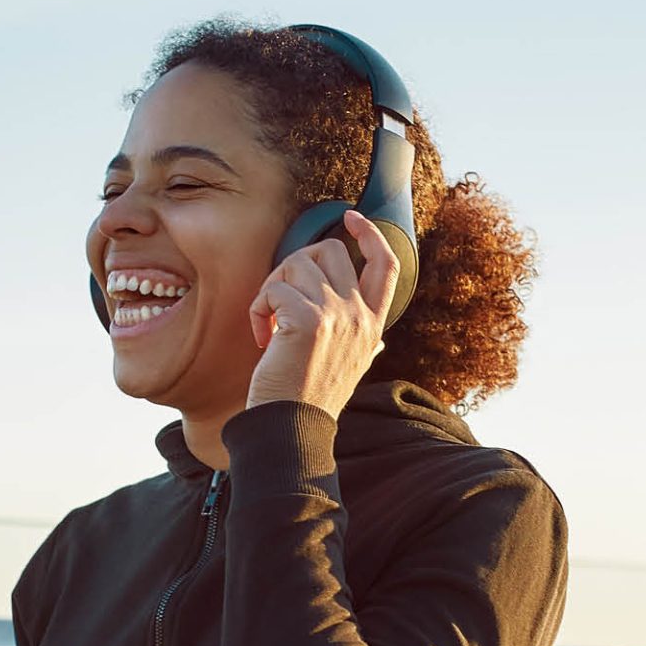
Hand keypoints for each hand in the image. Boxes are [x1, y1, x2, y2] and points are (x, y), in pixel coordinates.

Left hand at [246, 212, 397, 419]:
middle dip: (296, 263)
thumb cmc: (312, 399)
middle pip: (329, 251)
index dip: (371, 234)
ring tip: (267, 325)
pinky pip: (273, 289)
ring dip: (271, 289)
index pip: (387, 264)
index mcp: (373, 324)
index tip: (351, 218)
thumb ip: (366, 344)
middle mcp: (360, 315)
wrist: (293, 428)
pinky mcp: (308, 320)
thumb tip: (381, 340)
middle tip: (280, 297)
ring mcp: (337, 315)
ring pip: (295, 265)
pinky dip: (257, 310)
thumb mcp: (354, 369)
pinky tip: (261, 338)